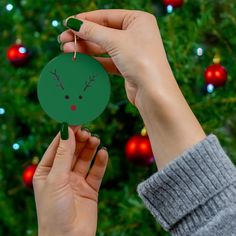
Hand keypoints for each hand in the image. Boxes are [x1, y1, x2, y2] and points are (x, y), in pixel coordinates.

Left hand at [33, 126, 107, 235]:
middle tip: (87, 132)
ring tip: (95, 140)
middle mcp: (61, 174)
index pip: (57, 146)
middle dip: (79, 140)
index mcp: (47, 171)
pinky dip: (100, 162)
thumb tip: (67, 130)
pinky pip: (96, 171)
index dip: (67, 133)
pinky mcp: (90, 189)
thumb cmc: (54, 211)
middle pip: (72, 151)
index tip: (76, 120)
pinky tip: (103, 153)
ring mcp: (76, 181)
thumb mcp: (56, 179)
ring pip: (84, 159)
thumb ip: (64, 154)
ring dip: (90, 148)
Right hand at [59, 9, 204, 169]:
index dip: (85, 20)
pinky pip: (107, 60)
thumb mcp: (115, 41)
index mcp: (138, 20)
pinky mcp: (127, 66)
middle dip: (83, 36)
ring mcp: (131, 51)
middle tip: (62, 40)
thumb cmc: (140, 60)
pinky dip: (94, 60)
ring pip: (104, 47)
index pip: (106, 16)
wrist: (153, 92)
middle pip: (103, 32)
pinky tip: (80, 60)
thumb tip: (73, 23)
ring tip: (67, 50)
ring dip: (85, 48)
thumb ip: (93, 31)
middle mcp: (136, 34)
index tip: (67, 24)